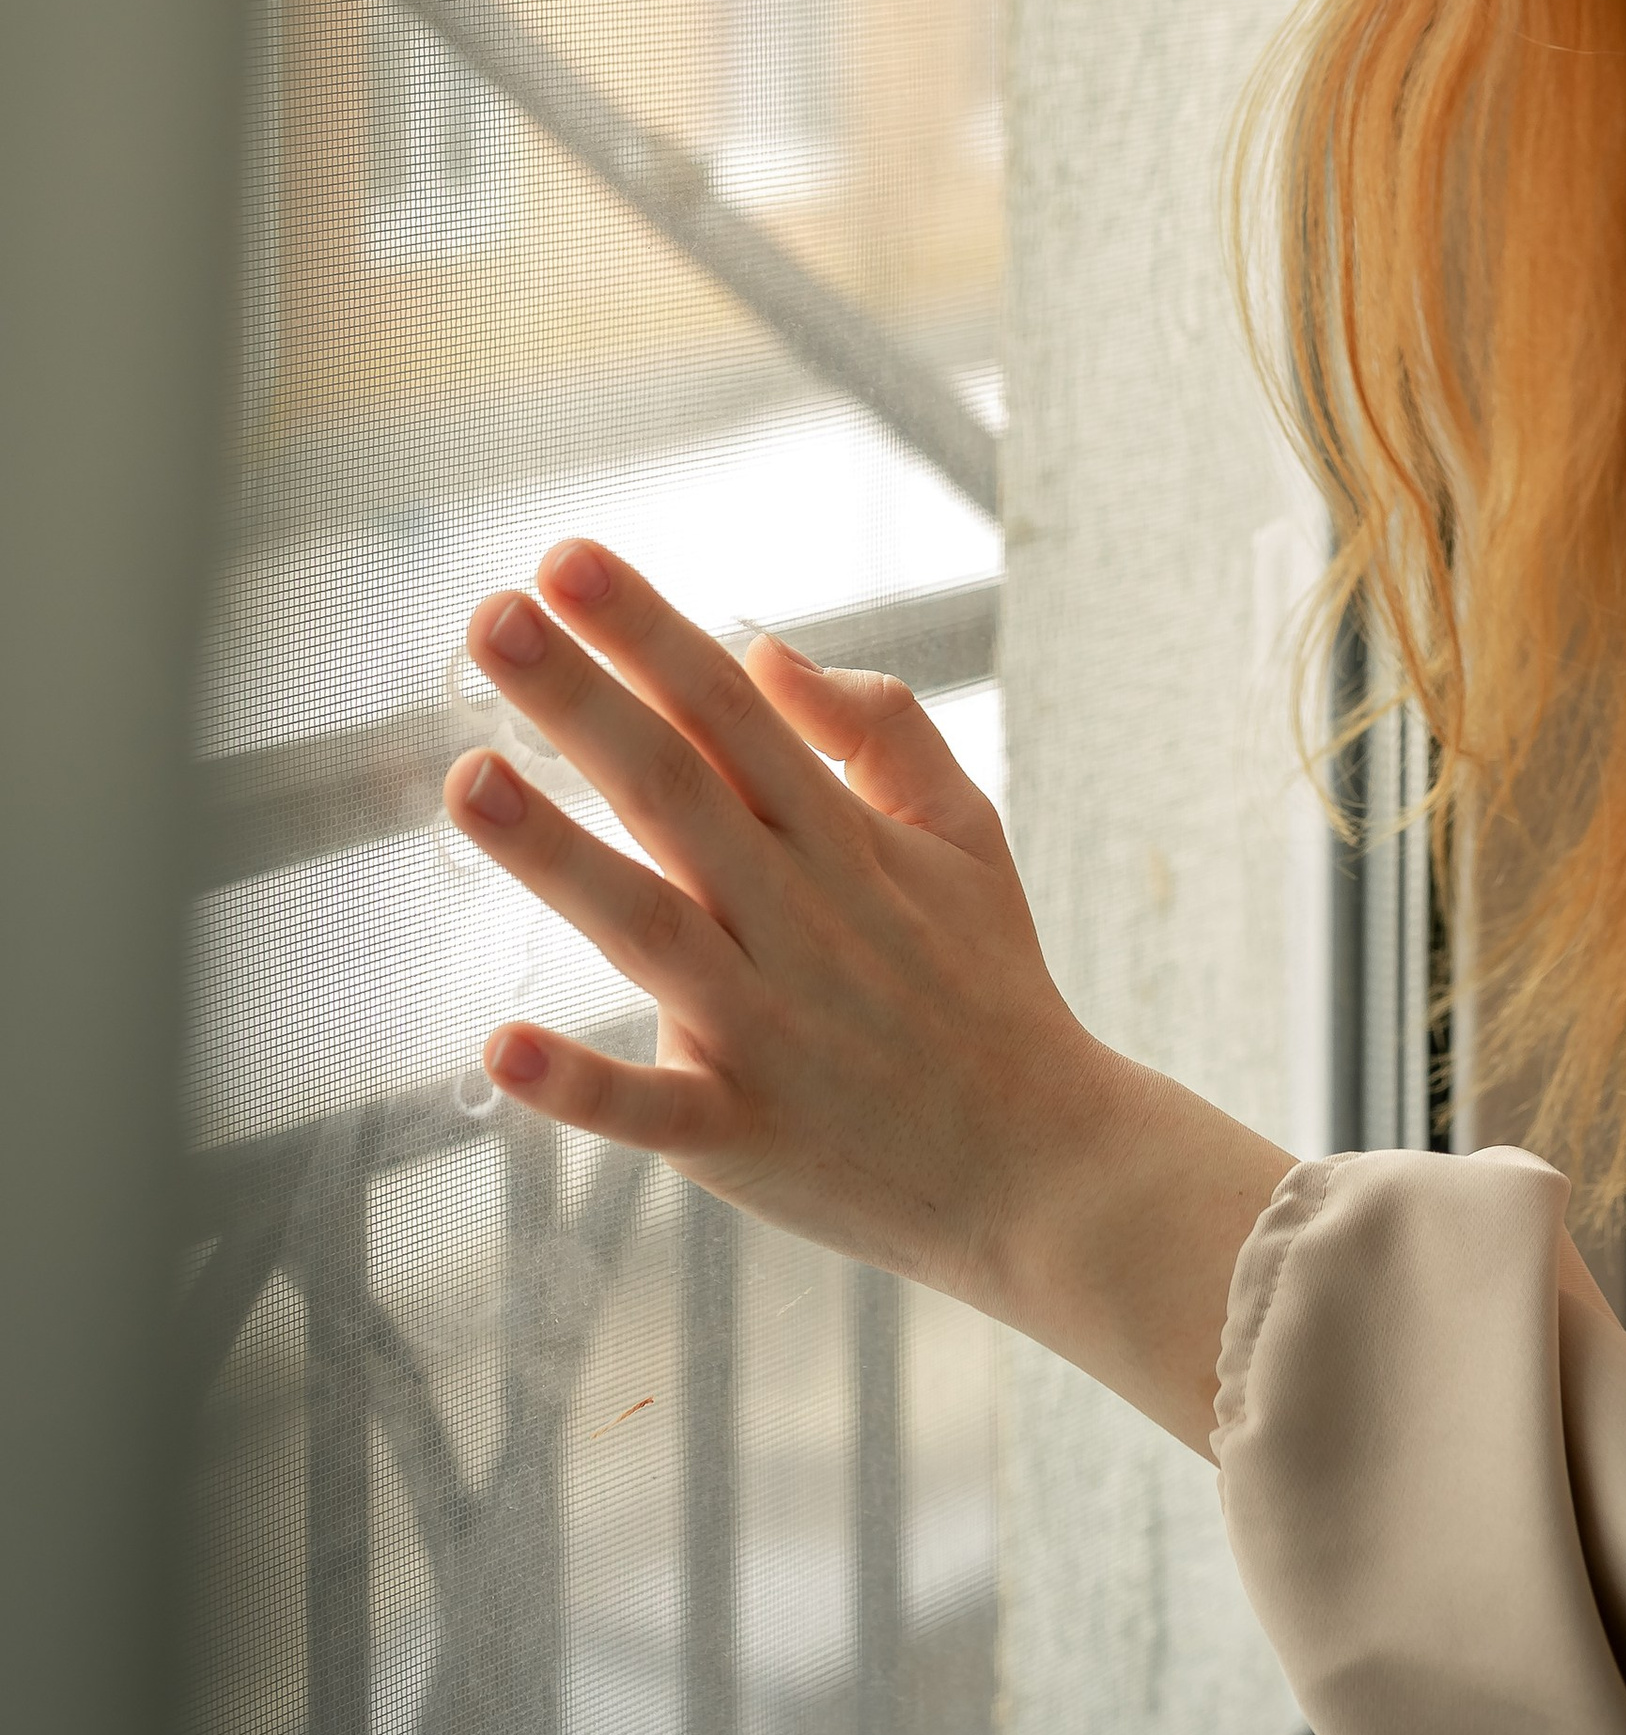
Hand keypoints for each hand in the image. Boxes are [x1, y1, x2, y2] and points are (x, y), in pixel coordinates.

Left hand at [441, 537, 1290, 1450]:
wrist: (1049, 1173)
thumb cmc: (989, 986)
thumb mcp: (967, 832)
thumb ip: (878, 728)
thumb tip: (763, 646)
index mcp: (845, 841)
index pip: (730, 713)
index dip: (649, 635)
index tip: (565, 562)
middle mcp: (800, 921)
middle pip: (677, 793)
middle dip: (583, 703)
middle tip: (493, 621)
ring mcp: (770, 1031)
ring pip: (651, 928)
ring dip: (557, 856)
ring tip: (466, 782)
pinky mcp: (743, 1136)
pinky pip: (653, 1110)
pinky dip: (582, 1084)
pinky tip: (503, 1045)